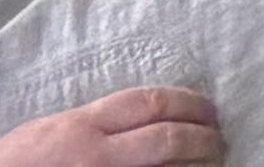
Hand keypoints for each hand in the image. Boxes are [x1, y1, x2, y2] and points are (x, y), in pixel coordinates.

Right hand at [0, 98, 220, 166]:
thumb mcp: (44, 132)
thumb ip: (88, 123)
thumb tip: (133, 118)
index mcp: (81, 128)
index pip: (148, 103)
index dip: (186, 103)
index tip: (206, 108)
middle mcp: (97, 157)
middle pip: (168, 138)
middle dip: (203, 137)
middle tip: (219, 140)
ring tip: (215, 164)